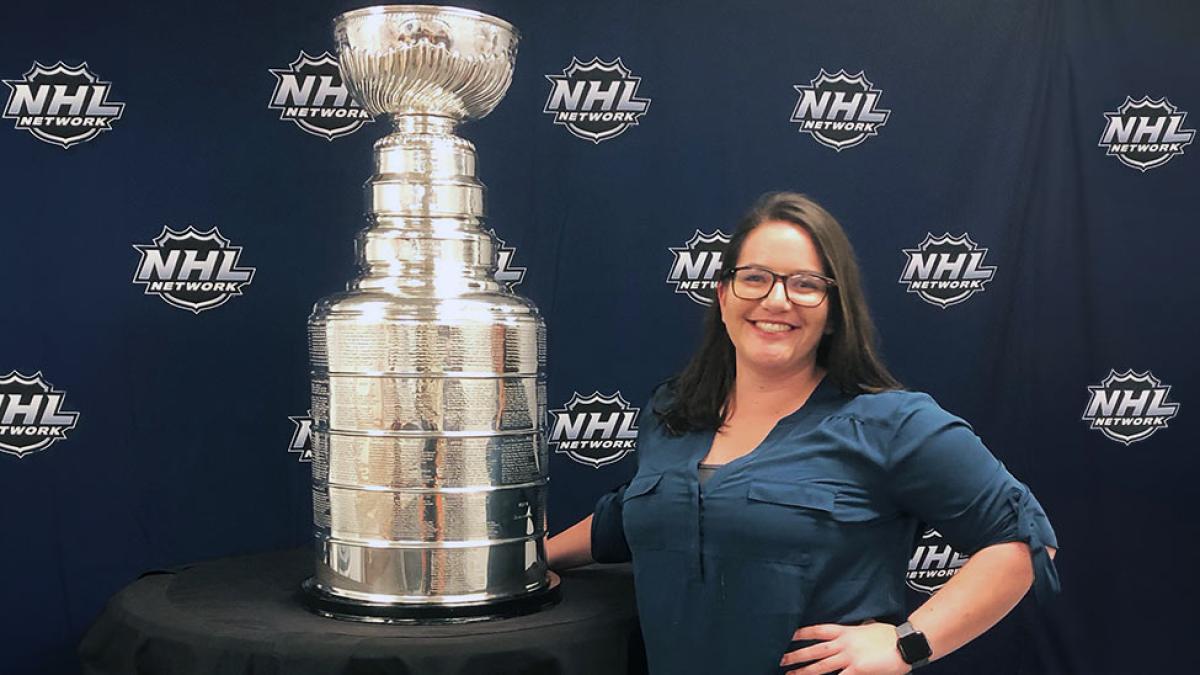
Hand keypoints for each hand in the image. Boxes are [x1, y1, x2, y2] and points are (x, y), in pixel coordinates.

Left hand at [779, 622, 910, 674]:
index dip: (802, 633)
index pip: (818, 630)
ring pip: (821, 666)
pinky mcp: (857, 670)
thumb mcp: (869, 627)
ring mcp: (850, 658)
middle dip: (796, 655)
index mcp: (846, 631)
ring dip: (805, 671)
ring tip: (791, 674)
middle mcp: (844, 644)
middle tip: (781, 659)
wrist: (905, 644)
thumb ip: (857, 630)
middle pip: (815, 650)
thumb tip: (856, 629)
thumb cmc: (891, 636)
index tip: (788, 635)